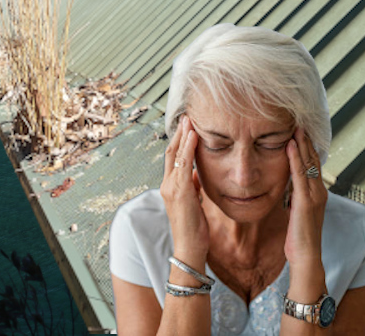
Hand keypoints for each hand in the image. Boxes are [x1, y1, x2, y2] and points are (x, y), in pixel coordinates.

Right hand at [160, 115, 208, 263]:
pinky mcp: (180, 191)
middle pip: (171, 152)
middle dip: (179, 133)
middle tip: (186, 116)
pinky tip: (194, 136)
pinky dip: (188, 148)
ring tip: (189, 120)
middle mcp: (167, 184)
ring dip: (183, 135)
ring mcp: (171, 187)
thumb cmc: (194, 229)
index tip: (187, 126)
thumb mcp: (194, 203)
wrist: (189, 248)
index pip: (173, 158)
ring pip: (175, 154)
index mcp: (170, 187)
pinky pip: (183, 164)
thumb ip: (193, 187)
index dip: (179, 141)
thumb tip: (197, 174)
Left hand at [283, 127, 326, 268]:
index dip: (308, 148)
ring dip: (302, 144)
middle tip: (299, 121)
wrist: (306, 256)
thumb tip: (289, 185)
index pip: (313, 165)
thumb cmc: (299, 237)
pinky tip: (291, 145)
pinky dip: (295, 157)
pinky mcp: (306, 201)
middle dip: (307, 140)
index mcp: (317, 193)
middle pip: (313, 160)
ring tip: (296, 127)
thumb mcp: (297, 211)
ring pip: (308, 163)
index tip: (301, 132)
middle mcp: (319, 191)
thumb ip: (295, 197)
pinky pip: (299, 174)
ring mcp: (314, 195)